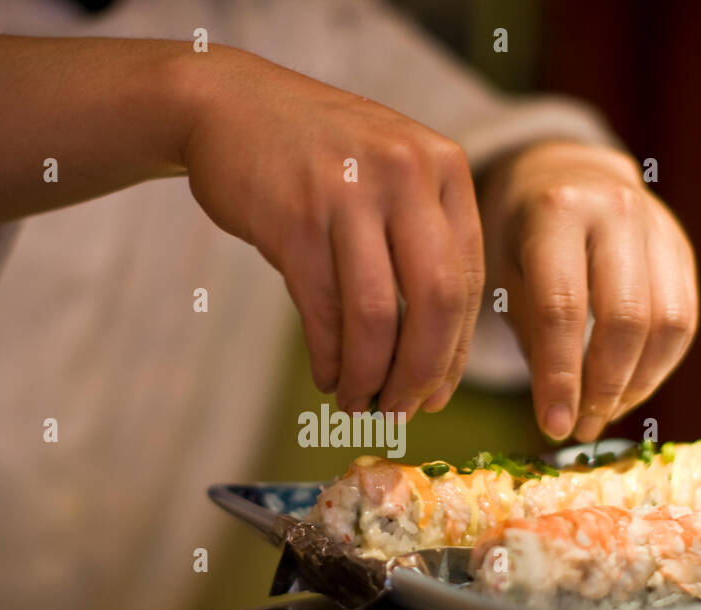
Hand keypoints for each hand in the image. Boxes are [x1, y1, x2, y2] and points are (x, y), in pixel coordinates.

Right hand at [179, 47, 483, 416]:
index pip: (469, 280)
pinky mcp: (295, 219)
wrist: (230, 105)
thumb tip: (437, 359)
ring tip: (359, 406)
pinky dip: (329, 357)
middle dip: (421, 374)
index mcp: (443, 169)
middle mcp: (405, 176)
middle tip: (401, 413)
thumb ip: (422, 244)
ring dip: (370, 377)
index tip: (436, 396)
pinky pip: (322, 311)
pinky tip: (329, 377)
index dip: (455, 352)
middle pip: (436, 303)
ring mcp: (348, 195)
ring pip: (376, 317)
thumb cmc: (318, 156)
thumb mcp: (389, 175)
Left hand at [479, 141, 697, 441]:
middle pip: (625, 318)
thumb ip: (530, 335)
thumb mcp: (502, 273)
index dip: (561, 377)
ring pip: (667, 323)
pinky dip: (659, 367)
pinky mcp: (681, 245)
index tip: (553, 427)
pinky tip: (627, 391)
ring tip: (602, 417)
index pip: (563, 308)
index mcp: (556, 211)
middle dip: (604, 387)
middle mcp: (615, 209)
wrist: (561, 170)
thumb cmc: (518, 235)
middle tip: (580, 429)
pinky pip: (685, 319)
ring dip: (636, 385)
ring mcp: (658, 224)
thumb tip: (558, 415)